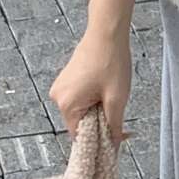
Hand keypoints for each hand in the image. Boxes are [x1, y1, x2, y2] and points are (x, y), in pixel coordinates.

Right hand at [49, 24, 133, 145]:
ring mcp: (61, 88)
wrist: (107, 32)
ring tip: (112, 97)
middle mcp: (58, 98)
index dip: (98, 141)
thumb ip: (114, 126)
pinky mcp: (66, 80)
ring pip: (81, 111)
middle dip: (100, 123)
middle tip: (120, 117)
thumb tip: (113, 146)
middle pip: (80, 123)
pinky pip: (79, 99)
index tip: (114, 140)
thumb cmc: (112, 62)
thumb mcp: (117, 98)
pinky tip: (105, 90)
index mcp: (66, 105)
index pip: (79, 136)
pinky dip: (93, 100)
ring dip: (98, 110)